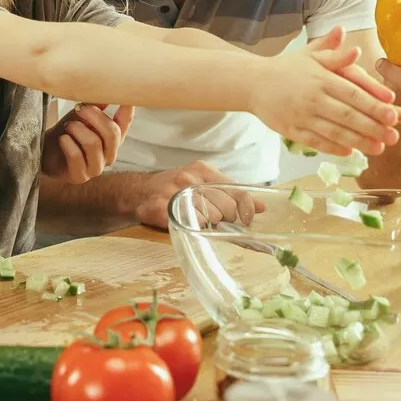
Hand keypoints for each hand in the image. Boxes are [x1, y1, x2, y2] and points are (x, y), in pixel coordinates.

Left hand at [41, 103, 134, 184]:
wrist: (44, 152)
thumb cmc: (66, 132)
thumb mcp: (80, 115)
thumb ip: (95, 105)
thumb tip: (105, 89)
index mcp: (112, 139)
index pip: (126, 124)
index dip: (128, 110)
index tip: (126, 95)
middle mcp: (109, 155)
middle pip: (112, 133)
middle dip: (94, 116)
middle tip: (79, 109)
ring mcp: (96, 168)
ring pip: (93, 143)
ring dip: (77, 129)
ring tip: (68, 126)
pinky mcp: (80, 176)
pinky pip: (76, 155)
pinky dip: (67, 143)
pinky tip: (62, 139)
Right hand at [132, 161, 265, 229]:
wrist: (139, 191)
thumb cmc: (176, 188)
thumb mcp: (202, 181)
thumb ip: (230, 192)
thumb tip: (262, 207)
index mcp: (202, 170)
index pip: (235, 190)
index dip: (247, 208)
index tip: (251, 218)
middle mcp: (188, 179)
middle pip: (225, 209)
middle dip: (226, 219)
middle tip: (218, 221)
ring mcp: (174, 194)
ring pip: (210, 219)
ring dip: (209, 225)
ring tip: (199, 221)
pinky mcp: (162, 210)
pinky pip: (189, 226)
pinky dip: (193, 229)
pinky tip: (189, 225)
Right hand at [251, 25, 400, 156]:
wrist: (252, 82)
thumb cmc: (286, 68)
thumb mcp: (310, 55)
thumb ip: (332, 51)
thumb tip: (348, 38)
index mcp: (321, 78)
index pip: (353, 93)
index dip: (374, 104)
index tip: (393, 113)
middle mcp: (313, 98)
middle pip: (348, 115)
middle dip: (373, 127)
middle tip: (394, 136)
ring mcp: (301, 116)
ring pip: (334, 132)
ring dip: (358, 142)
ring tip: (379, 149)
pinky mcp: (291, 130)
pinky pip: (315, 142)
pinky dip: (333, 148)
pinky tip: (350, 152)